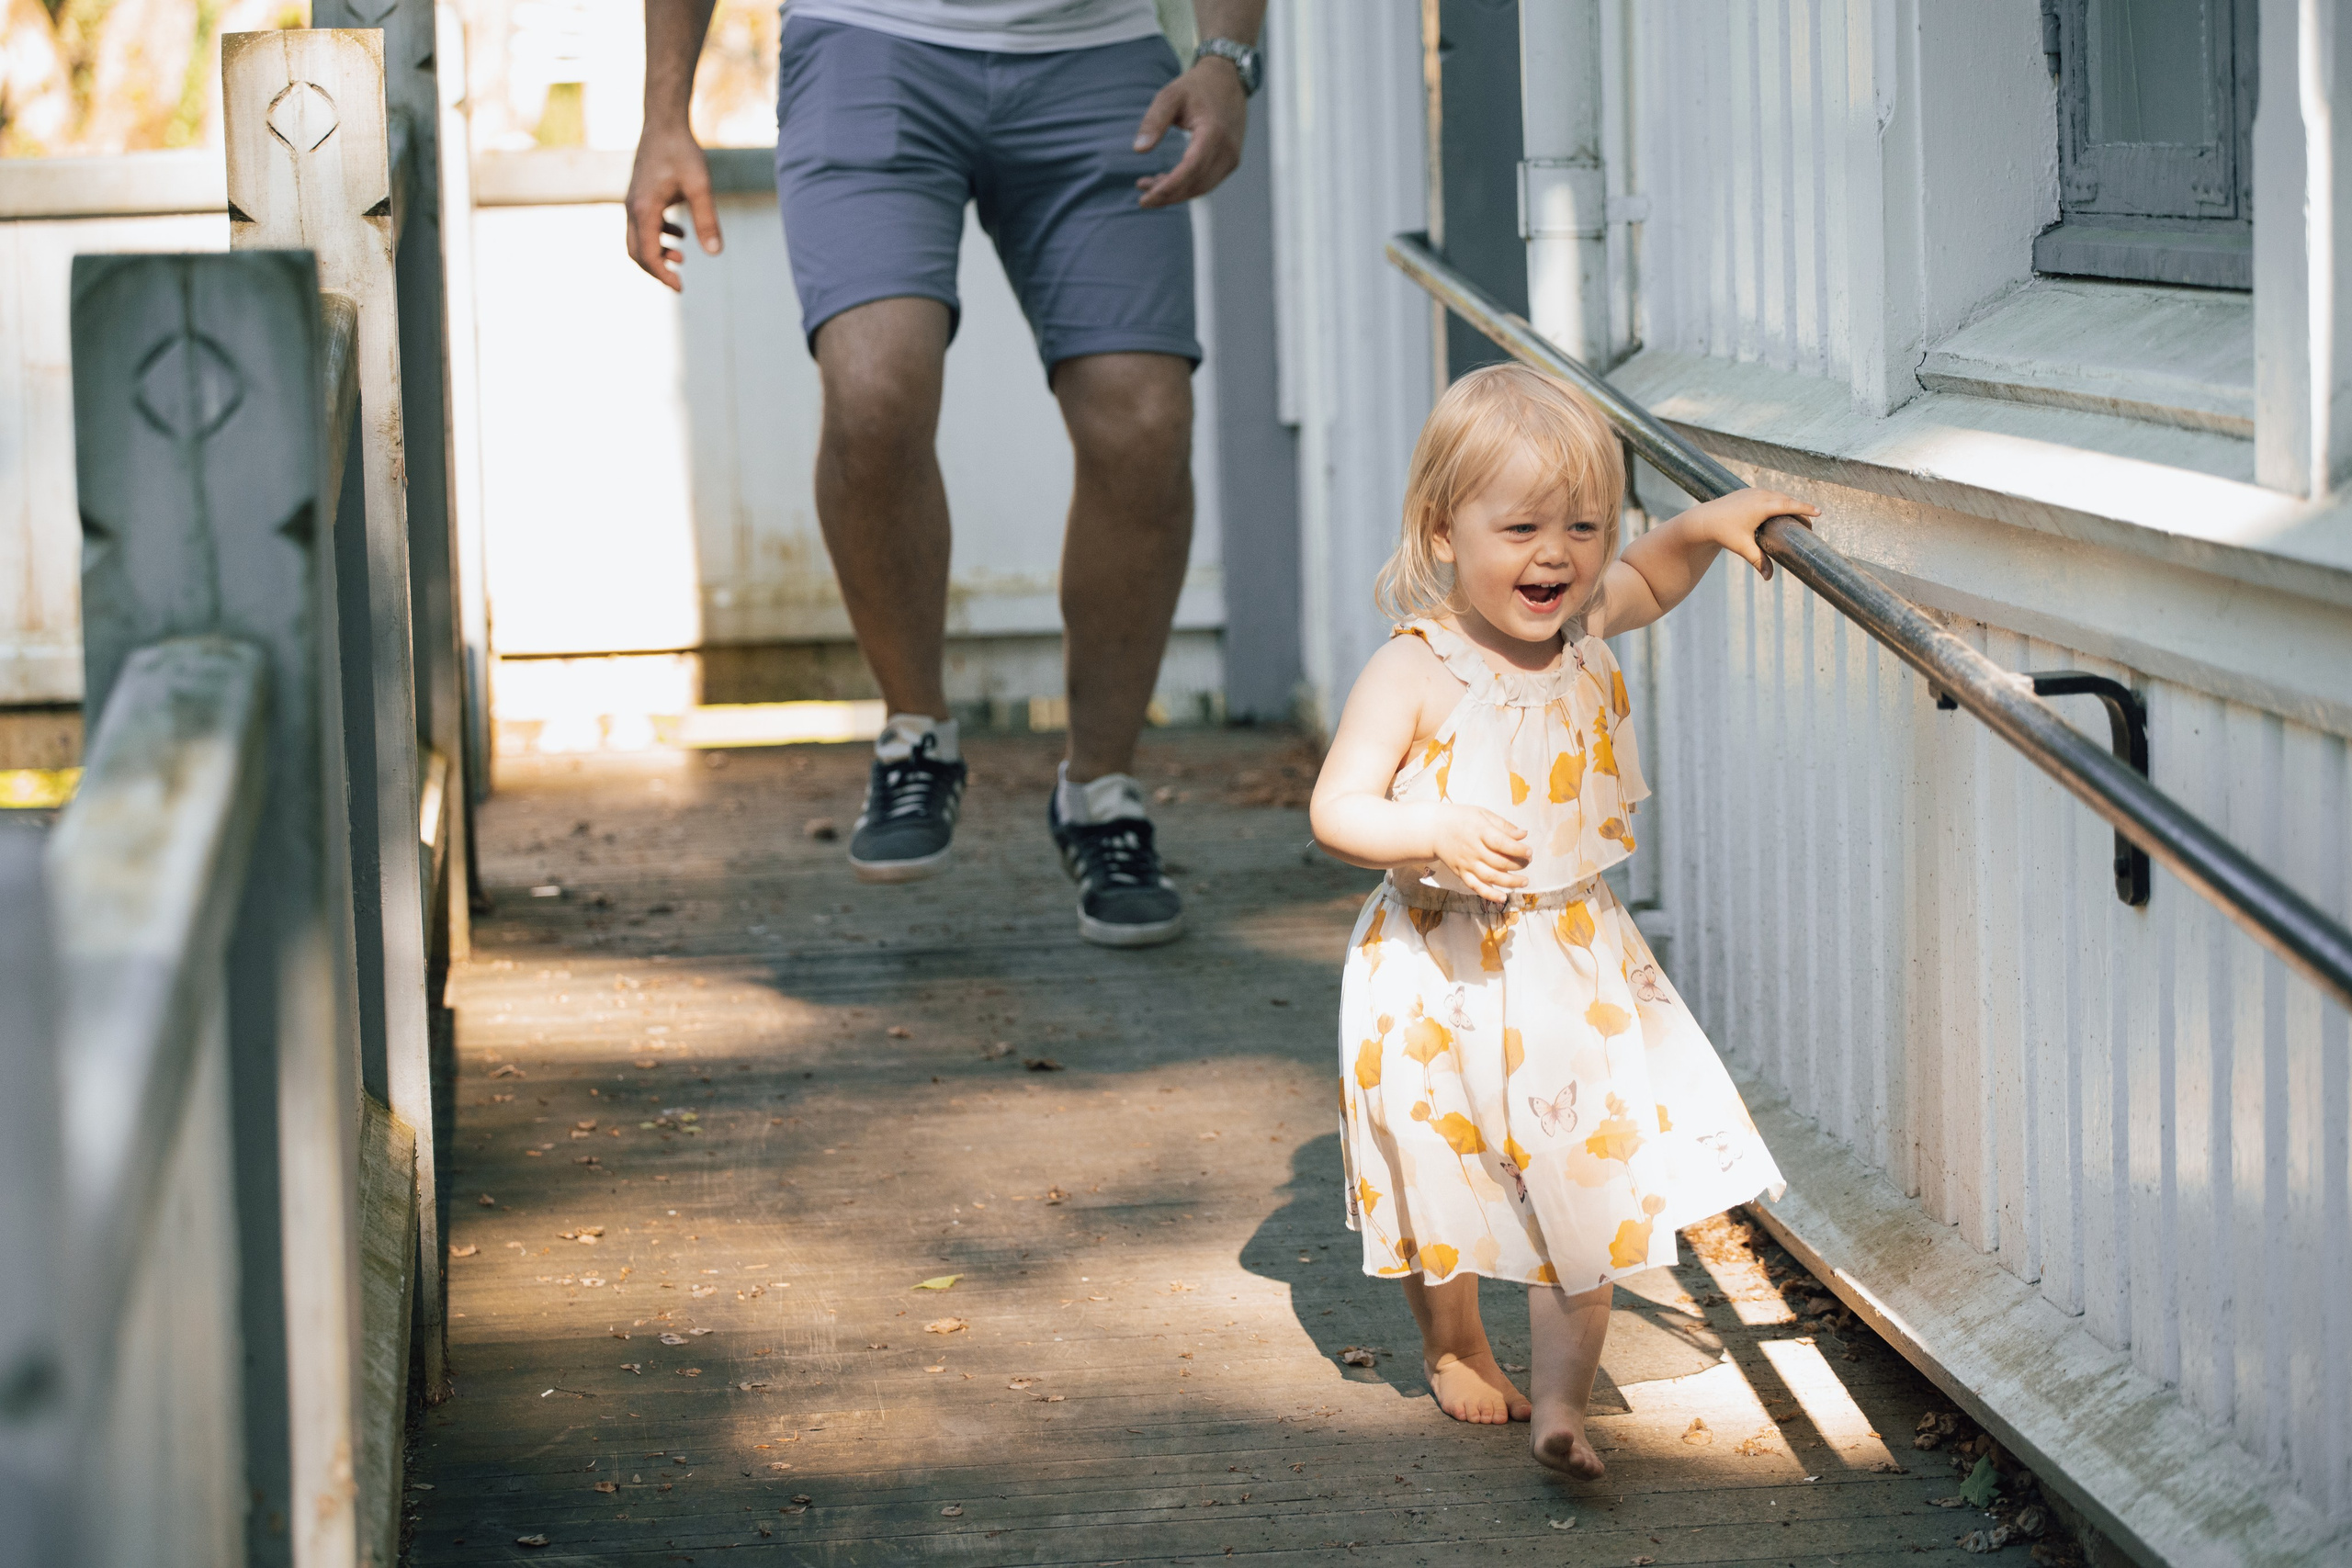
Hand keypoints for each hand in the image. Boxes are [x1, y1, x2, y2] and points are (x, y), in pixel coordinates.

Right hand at [625, 126, 722, 290]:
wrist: (664, 123)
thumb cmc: (682, 152)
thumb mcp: (700, 187)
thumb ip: (707, 220)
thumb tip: (714, 253)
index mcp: (644, 210)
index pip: (648, 254)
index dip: (663, 275)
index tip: (680, 288)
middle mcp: (633, 208)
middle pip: (636, 252)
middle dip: (656, 269)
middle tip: (679, 280)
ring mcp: (633, 201)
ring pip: (638, 239)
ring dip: (657, 253)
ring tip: (681, 258)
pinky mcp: (639, 195)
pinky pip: (642, 225)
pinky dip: (658, 236)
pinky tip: (681, 234)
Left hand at [1131, 59, 1247, 206]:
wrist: (1227, 79)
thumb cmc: (1196, 86)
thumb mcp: (1170, 96)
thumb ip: (1153, 121)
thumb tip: (1138, 150)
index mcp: (1213, 132)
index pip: (1190, 169)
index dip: (1167, 188)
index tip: (1145, 198)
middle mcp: (1227, 149)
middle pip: (1195, 185)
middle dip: (1167, 195)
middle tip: (1142, 195)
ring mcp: (1232, 158)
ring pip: (1201, 188)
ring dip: (1175, 193)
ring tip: (1149, 185)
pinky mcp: (1231, 161)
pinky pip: (1206, 182)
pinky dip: (1186, 186)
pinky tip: (1165, 180)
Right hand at [1428, 805, 1529, 901]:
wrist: (1433, 829)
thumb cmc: (1461, 819)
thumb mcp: (1482, 813)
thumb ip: (1503, 825)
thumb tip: (1523, 834)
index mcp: (1479, 831)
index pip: (1501, 843)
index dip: (1517, 849)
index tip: (1529, 852)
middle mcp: (1473, 849)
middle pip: (1499, 862)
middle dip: (1517, 865)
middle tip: (1527, 862)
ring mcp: (1466, 863)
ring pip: (1490, 877)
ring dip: (1510, 882)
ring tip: (1524, 881)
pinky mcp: (1461, 873)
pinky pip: (1476, 886)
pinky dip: (1489, 894)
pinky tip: (1502, 897)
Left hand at [1676, 487, 1817, 581]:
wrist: (1703, 520)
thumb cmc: (1723, 533)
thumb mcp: (1742, 547)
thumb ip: (1758, 561)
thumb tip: (1768, 579)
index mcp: (1761, 506)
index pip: (1789, 505)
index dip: (1805, 508)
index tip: (1819, 511)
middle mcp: (1759, 495)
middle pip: (1786, 500)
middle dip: (1800, 509)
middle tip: (1810, 523)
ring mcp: (1753, 491)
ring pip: (1777, 496)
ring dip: (1789, 503)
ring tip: (1799, 516)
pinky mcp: (1747, 492)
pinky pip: (1768, 494)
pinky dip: (1778, 500)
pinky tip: (1782, 508)